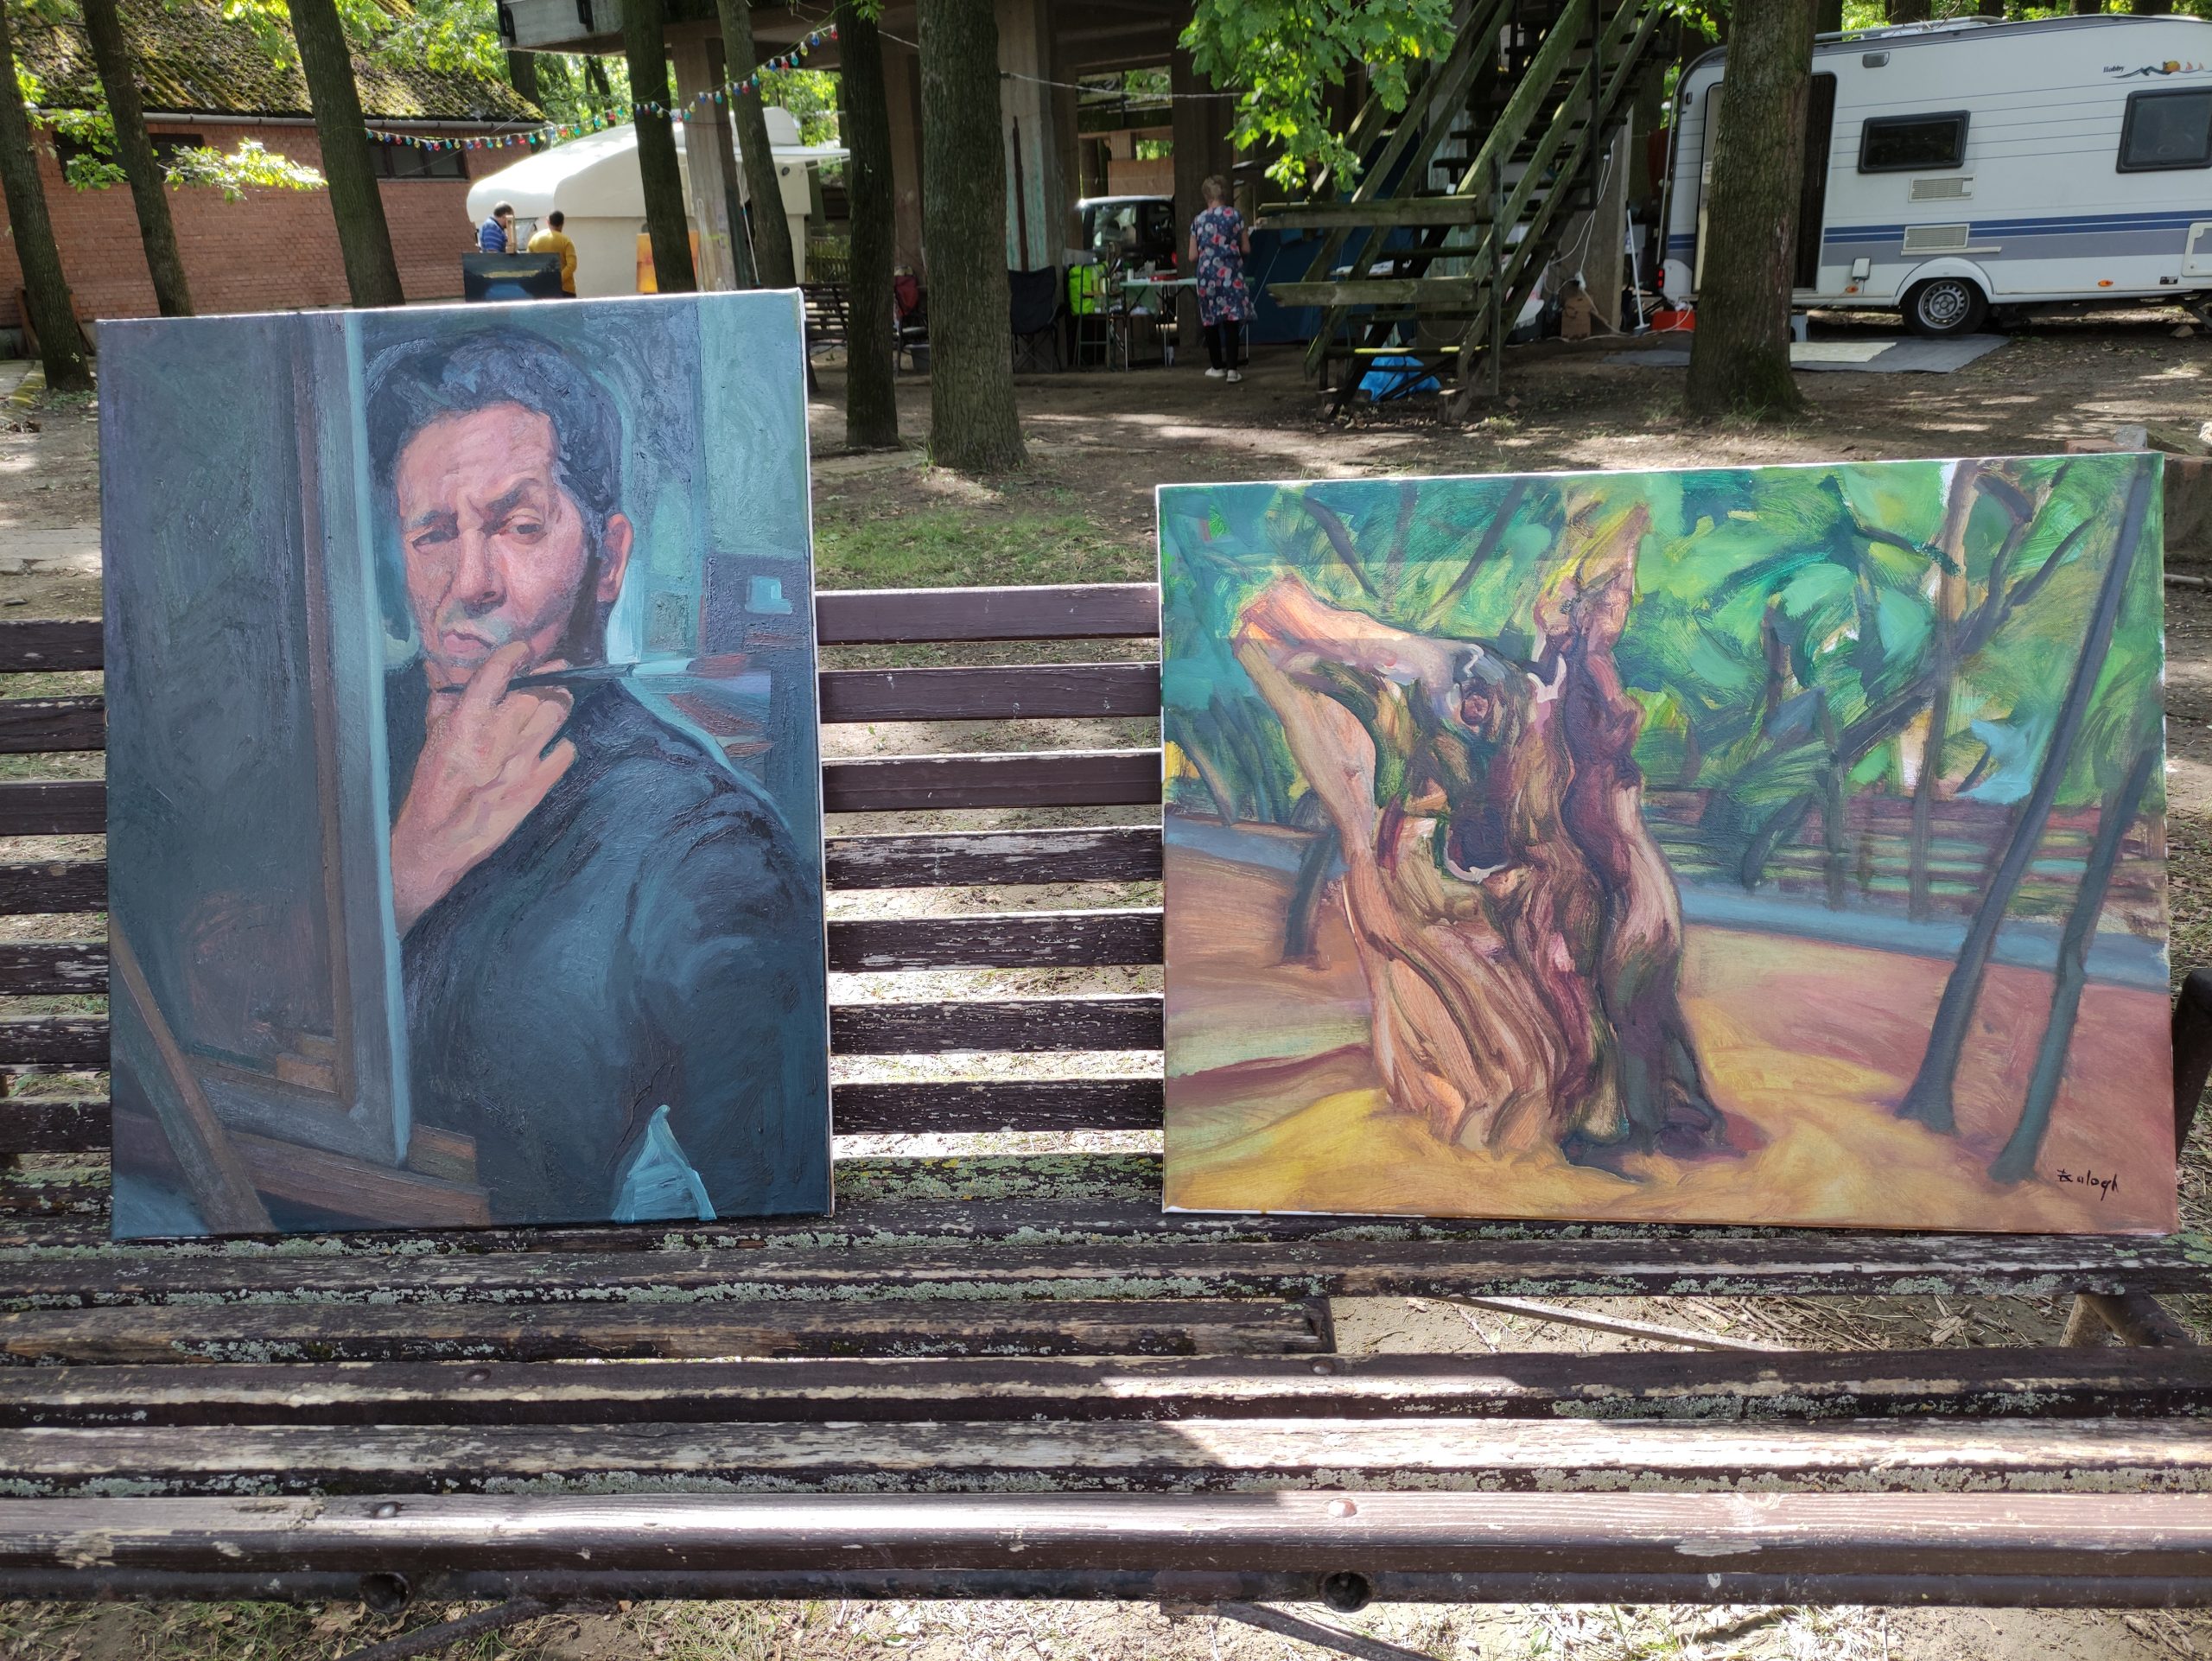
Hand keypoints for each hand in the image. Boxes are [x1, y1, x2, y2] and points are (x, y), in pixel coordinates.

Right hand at [390, 640, 573, 933]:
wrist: (439, 839)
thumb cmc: (430, 787)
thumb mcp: (430, 739)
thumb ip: (446, 707)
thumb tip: (458, 683)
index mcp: (465, 720)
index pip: (499, 672)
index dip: (516, 655)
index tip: (523, 650)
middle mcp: (499, 735)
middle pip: (539, 690)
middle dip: (547, 679)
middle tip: (550, 675)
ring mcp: (523, 760)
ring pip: (557, 713)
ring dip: (558, 704)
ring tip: (555, 702)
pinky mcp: (539, 784)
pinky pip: (566, 750)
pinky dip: (561, 745)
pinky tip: (550, 747)